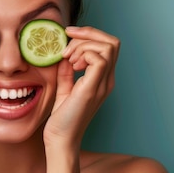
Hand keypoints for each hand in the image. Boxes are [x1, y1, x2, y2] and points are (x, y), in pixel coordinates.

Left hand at [44, 26, 119, 148]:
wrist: (60, 139)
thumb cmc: (62, 117)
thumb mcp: (64, 86)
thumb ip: (67, 69)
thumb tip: (65, 52)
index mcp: (102, 78)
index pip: (108, 45)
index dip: (89, 34)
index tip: (67, 38)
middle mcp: (107, 80)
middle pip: (112, 41)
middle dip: (88, 33)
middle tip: (67, 44)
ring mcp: (102, 84)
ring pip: (108, 46)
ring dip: (84, 45)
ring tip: (68, 57)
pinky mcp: (92, 89)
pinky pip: (99, 60)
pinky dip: (84, 54)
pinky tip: (72, 65)